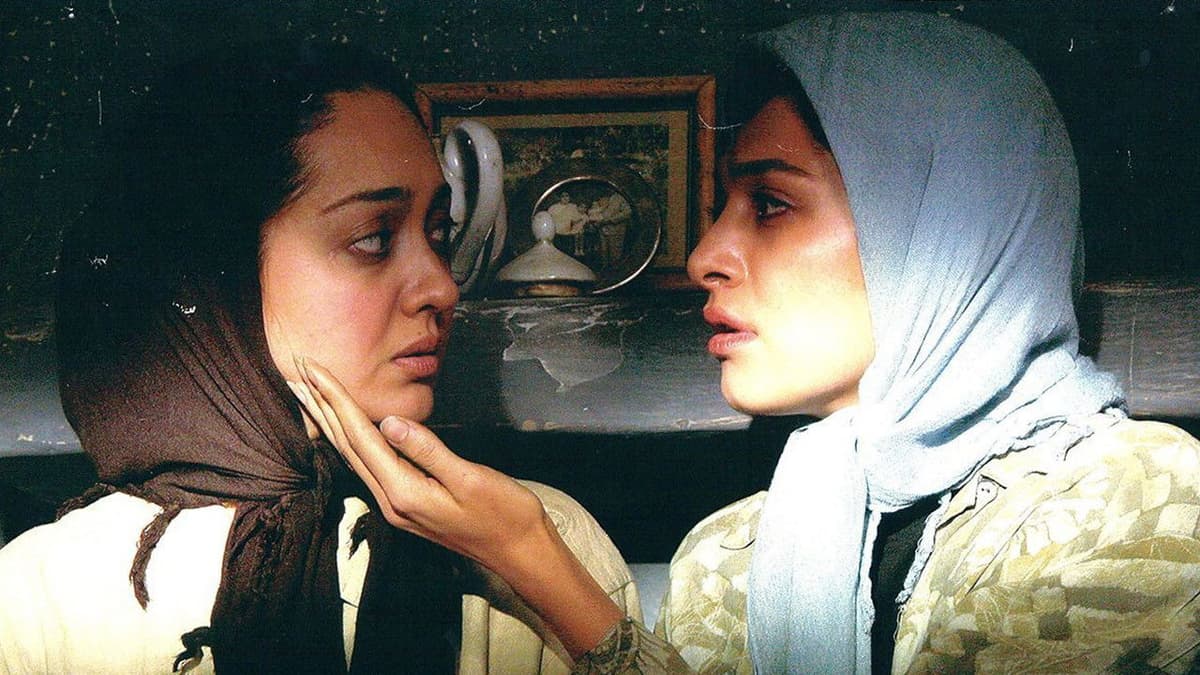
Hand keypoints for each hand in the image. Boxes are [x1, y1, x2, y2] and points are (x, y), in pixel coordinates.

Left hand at [288, 357, 624, 657]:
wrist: (519, 551)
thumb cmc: (503, 512)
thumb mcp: (470, 478)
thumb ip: (428, 451)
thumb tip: (389, 422)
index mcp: (404, 491)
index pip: (360, 437)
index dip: (335, 400)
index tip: (313, 370)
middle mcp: (391, 500)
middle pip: (346, 446)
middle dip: (321, 407)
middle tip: (297, 372)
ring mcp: (397, 505)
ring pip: (352, 457)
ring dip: (329, 423)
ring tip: (309, 396)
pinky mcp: (407, 504)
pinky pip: (368, 466)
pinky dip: (349, 441)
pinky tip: (344, 431)